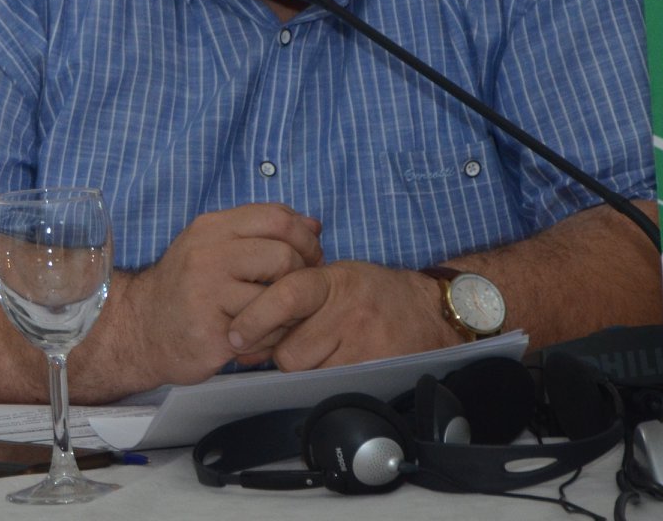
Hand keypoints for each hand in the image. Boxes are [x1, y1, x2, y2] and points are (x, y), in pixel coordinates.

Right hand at [112, 204, 322, 385]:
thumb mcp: (214, 247)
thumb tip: (313, 224)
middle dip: (302, 275)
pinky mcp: (213, 331)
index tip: (308, 258)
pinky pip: (266, 333)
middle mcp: (207, 254)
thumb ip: (260, 232)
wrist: (140, 328)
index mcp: (211, 228)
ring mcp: (207, 293)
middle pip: (284, 255)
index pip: (276, 217)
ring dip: (288, 313)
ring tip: (276, 318)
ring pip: (278, 297)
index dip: (305, 238)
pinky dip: (271, 338)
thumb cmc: (186, 288)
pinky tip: (258, 338)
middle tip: (297, 292)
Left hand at [227, 260, 454, 371]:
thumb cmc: (368, 293)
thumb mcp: (332, 278)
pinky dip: (325, 379)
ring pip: (308, 372)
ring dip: (304, 367)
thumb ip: (289, 297)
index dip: (256, 317)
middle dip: (281, 351)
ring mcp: (365, 343)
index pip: (287, 296)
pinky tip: (336, 363)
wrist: (427, 311)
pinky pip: (332, 385)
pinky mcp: (377, 369)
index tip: (234, 334)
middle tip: (292, 343)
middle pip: (290, 349)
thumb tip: (242, 338)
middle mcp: (349, 312)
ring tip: (321, 351)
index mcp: (333, 281)